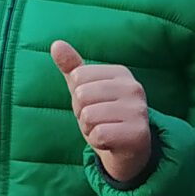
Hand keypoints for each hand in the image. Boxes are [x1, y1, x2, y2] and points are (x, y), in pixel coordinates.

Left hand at [51, 40, 151, 185]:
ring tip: (105, 130)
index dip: (77, 95)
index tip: (94, 104)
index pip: (78, 76)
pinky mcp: (138, 133)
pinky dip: (98, 142)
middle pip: (81, 95)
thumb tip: (56, 44)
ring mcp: (138, 110)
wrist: (128, 151)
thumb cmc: (104, 117)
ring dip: (89, 129)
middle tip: (99, 120)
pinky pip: (99, 135)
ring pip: (89, 116)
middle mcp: (133, 87)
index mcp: (121, 73)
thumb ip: (72, 67)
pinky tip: (110, 142)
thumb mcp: (85, 90)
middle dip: (82, 113)